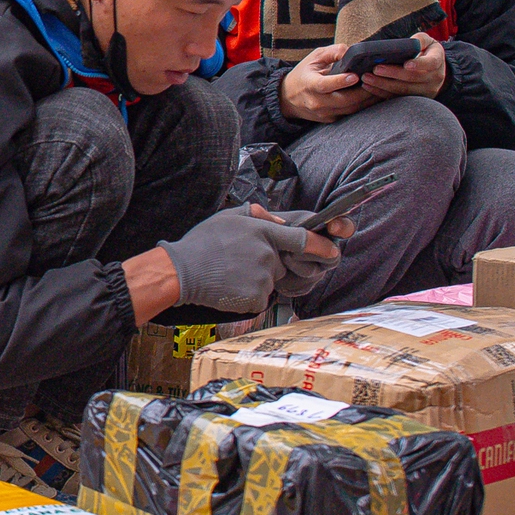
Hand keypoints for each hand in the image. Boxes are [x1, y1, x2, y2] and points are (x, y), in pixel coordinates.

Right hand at [151, 203, 342, 315]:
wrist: (181, 272)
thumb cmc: (201, 244)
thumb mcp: (227, 217)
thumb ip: (256, 215)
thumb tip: (276, 219)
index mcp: (261, 233)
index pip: (301, 239)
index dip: (320, 246)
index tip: (332, 251)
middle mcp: (266, 255)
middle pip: (282, 264)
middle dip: (267, 264)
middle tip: (239, 262)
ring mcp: (262, 278)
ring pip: (270, 282)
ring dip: (256, 280)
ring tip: (229, 274)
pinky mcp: (255, 299)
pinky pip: (260, 298)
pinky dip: (248, 296)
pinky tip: (229, 288)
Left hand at [262, 205, 358, 299]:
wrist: (257, 257)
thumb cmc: (267, 234)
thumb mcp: (263, 221)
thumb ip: (261, 216)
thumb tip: (257, 211)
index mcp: (319, 227)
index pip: (343, 227)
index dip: (342, 227)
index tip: (333, 227)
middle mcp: (324, 248)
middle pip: (331, 254)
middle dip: (307, 252)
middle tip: (289, 250)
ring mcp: (318, 267)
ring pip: (313, 270)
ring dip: (293, 263)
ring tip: (279, 256)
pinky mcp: (306, 283)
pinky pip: (302, 284)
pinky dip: (286, 277)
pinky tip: (277, 271)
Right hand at [281, 44, 373, 124]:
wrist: (288, 98)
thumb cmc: (304, 73)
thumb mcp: (315, 57)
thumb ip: (333, 52)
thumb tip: (352, 51)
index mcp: (309, 84)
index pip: (325, 85)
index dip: (340, 81)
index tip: (355, 76)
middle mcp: (316, 102)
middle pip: (343, 100)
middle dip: (363, 92)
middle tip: (376, 81)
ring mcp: (324, 113)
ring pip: (350, 109)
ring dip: (367, 99)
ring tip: (380, 88)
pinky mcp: (330, 119)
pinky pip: (350, 113)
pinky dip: (362, 105)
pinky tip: (372, 96)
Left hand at [359, 35, 446, 99]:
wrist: (436, 70)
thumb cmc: (427, 51)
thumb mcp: (428, 41)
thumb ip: (420, 40)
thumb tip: (410, 42)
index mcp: (437, 61)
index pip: (430, 63)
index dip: (419, 64)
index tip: (406, 64)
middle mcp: (434, 79)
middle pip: (412, 78)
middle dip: (392, 74)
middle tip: (375, 69)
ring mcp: (426, 91)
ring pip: (403, 91)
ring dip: (383, 85)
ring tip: (367, 78)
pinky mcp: (415, 99)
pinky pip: (397, 98)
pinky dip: (382, 93)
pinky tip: (369, 87)